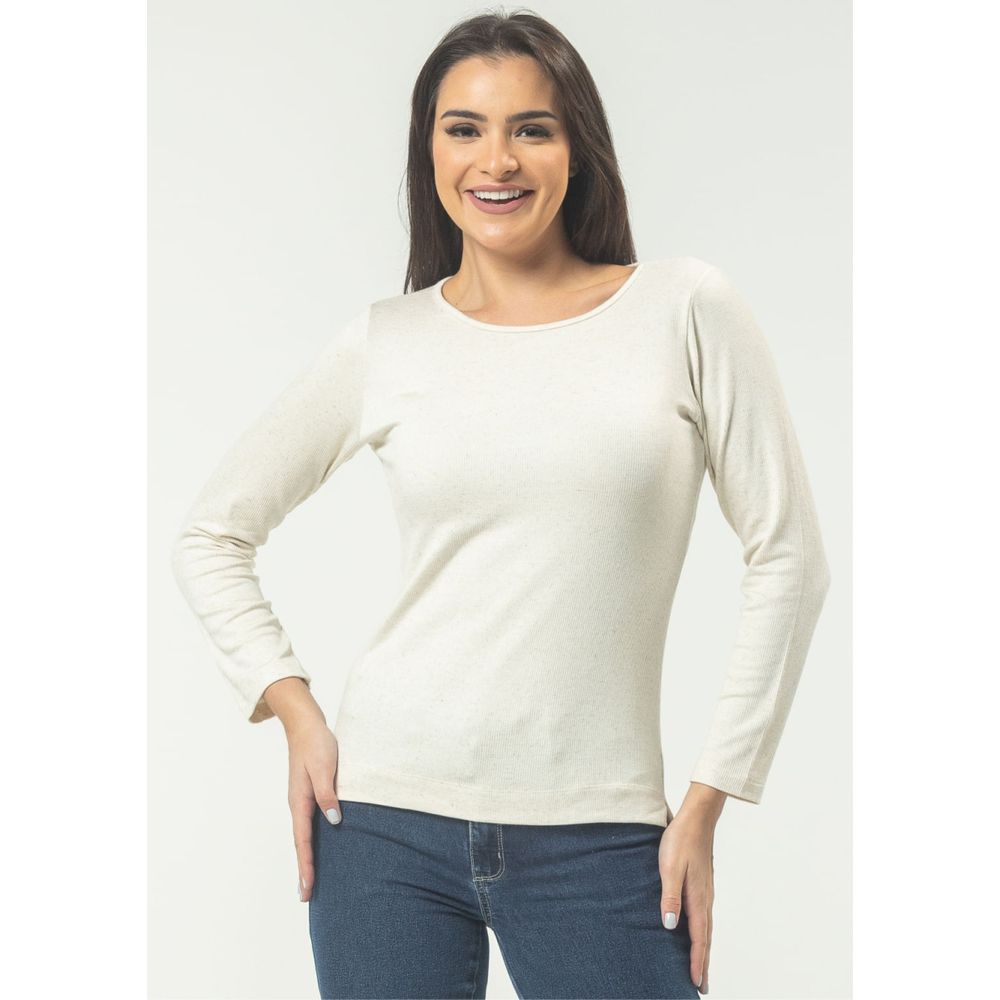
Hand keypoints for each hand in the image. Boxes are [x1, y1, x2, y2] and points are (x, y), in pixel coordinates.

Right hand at [286, 717, 342, 901]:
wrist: (306, 726)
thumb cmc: (317, 745)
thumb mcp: (325, 768)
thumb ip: (328, 795)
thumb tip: (334, 821)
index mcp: (299, 801)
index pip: (303, 841)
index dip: (306, 865)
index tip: (307, 888)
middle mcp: (298, 804)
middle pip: (301, 844)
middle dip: (304, 870)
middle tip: (306, 898)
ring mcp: (303, 800)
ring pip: (305, 835)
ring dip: (308, 857)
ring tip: (311, 880)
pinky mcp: (310, 794)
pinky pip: (310, 824)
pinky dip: (312, 841)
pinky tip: (320, 847)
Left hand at [658, 810, 716, 994]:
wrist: (697, 818)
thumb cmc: (681, 840)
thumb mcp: (670, 867)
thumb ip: (670, 896)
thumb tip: (669, 926)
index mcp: (698, 898)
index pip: (699, 937)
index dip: (697, 961)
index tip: (695, 982)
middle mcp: (705, 898)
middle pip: (706, 937)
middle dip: (703, 962)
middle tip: (702, 986)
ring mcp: (705, 891)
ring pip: (706, 927)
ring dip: (703, 949)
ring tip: (700, 966)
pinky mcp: (702, 884)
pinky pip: (703, 916)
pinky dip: (702, 932)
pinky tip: (696, 932)